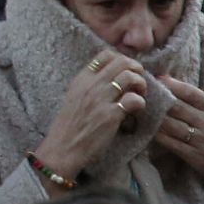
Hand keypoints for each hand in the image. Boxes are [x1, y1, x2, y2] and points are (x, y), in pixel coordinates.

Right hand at [34, 49, 147, 184]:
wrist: (62, 148)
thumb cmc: (69, 126)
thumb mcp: (74, 97)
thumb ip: (89, 85)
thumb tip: (110, 78)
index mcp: (81, 79)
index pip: (106, 54)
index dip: (122, 59)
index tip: (124, 72)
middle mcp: (91, 85)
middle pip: (123, 62)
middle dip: (136, 70)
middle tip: (136, 84)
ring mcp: (101, 99)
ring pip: (131, 77)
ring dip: (141, 85)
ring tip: (139, 96)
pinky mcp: (111, 115)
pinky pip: (135, 100)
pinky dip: (140, 104)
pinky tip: (135, 112)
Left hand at [154, 76, 203, 195]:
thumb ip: (203, 104)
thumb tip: (177, 89)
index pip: (191, 92)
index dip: (172, 84)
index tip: (158, 78)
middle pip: (176, 107)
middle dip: (158, 100)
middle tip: (142, 94)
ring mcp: (202, 141)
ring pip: (170, 125)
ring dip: (154, 118)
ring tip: (141, 111)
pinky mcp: (195, 157)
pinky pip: (171, 144)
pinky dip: (158, 136)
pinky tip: (149, 131)